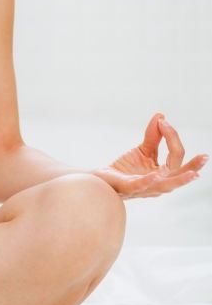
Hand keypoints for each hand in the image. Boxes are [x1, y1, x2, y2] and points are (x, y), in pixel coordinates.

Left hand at [93, 113, 208, 198]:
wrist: (102, 180)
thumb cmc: (125, 169)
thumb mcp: (142, 150)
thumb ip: (153, 136)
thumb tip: (161, 116)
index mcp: (163, 175)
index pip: (176, 157)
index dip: (172, 138)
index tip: (163, 121)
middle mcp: (158, 183)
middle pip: (177, 172)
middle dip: (193, 166)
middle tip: (205, 156)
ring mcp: (145, 187)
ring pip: (166, 184)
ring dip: (180, 179)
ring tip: (193, 174)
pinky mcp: (129, 187)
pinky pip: (141, 184)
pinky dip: (149, 180)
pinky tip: (156, 174)